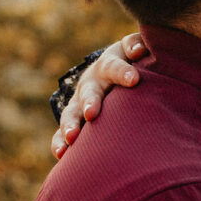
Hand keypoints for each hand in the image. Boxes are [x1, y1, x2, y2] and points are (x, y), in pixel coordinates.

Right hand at [51, 33, 145, 158]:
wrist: (113, 74)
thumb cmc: (134, 64)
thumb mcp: (136, 50)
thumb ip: (139, 45)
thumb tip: (139, 49)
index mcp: (108, 65)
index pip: (114, 66)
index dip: (122, 72)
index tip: (134, 79)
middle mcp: (91, 83)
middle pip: (88, 92)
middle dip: (90, 102)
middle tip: (92, 113)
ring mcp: (79, 102)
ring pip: (72, 113)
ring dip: (71, 125)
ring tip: (72, 138)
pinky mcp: (74, 120)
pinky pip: (63, 133)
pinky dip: (60, 143)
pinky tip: (62, 155)